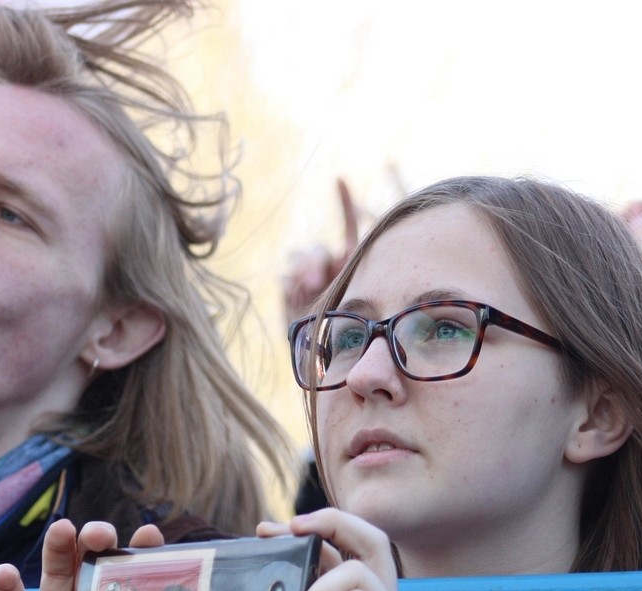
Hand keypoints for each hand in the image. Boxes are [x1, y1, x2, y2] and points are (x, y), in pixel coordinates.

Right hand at [0, 519, 164, 590]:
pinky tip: (4, 574)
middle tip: (99, 533)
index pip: (135, 583)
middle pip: (92, 566)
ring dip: (58, 549)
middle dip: (97, 542)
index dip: (143, 555)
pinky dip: (4, 586)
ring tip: (62, 531)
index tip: (149, 535)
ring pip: (55, 574)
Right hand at [282, 178, 360, 325]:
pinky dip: (291, 286)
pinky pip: (285, 277)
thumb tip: (331, 274)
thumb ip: (350, 286)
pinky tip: (298, 297)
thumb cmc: (351, 335)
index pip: (347, 228)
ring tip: (308, 291)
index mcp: (349, 263)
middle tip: (316, 284)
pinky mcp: (289, 289)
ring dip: (302, 272)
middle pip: (316, 248)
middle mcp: (328, 266)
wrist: (327, 359)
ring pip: (298, 258)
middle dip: (313, 263)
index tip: (340, 180)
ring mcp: (306, 276)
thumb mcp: (357, 305)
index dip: (343, 203)